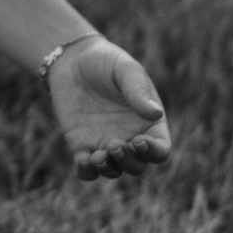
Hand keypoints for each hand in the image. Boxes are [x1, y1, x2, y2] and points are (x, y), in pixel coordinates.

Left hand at [47, 36, 171, 180]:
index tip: (139, 141)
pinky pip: (88, 171)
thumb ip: (138, 91)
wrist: (73, 60)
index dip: (153, 152)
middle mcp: (130, 138)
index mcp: (149, 122)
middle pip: (138, 165)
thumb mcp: (125, 70)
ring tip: (98, 156)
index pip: (160, 149)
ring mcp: (106, 144)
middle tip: (114, 145)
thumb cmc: (106, 62)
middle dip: (128, 162)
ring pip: (114, 171)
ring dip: (109, 169)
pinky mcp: (83, 147)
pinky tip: (84, 161)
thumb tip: (156, 113)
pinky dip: (87, 172)